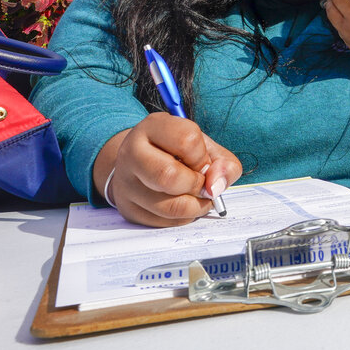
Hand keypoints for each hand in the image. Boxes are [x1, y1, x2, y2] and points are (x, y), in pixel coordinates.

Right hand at [93, 112, 242, 226]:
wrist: (142, 164)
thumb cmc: (179, 153)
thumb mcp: (206, 148)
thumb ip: (224, 164)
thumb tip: (216, 187)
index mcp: (153, 127)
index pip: (187, 140)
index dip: (203, 157)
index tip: (203, 163)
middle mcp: (132, 152)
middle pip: (169, 176)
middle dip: (197, 185)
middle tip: (202, 184)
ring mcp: (126, 183)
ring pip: (168, 206)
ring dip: (195, 206)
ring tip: (199, 198)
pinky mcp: (128, 209)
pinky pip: (164, 222)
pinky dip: (183, 218)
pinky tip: (184, 205)